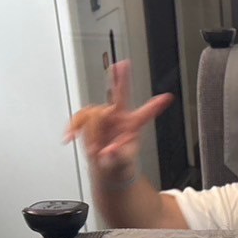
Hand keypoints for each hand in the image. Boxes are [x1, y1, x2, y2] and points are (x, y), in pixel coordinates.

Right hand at [63, 60, 172, 183]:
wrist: (108, 171)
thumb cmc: (120, 167)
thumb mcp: (121, 167)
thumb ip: (116, 158)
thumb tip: (109, 150)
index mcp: (132, 128)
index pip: (144, 114)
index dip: (155, 106)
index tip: (167, 97)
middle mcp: (119, 118)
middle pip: (120, 95)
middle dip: (121, 80)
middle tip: (122, 66)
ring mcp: (104, 118)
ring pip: (94, 113)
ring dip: (92, 133)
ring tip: (94, 149)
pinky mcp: (88, 122)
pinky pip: (79, 117)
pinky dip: (73, 127)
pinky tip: (70, 137)